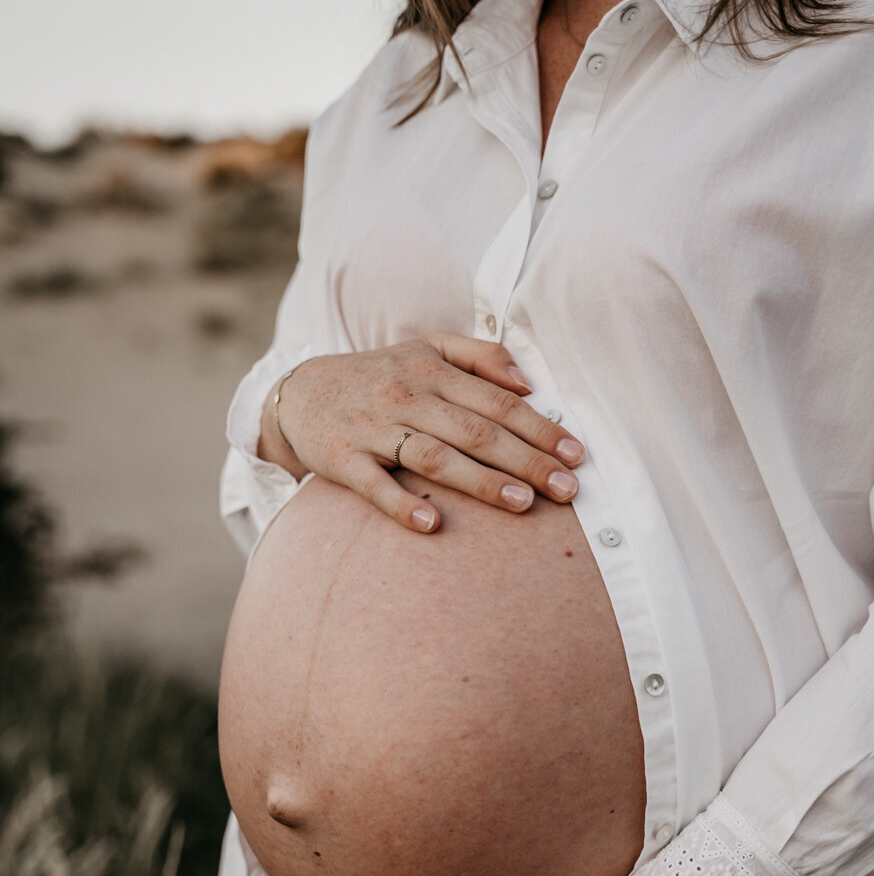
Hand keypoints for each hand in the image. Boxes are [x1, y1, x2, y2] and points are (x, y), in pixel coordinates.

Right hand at [259, 333, 584, 533]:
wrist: (297, 393)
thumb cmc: (378, 376)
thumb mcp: (427, 349)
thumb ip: (480, 356)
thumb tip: (530, 382)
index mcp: (433, 371)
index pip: (498, 402)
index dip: (540, 428)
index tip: (575, 455)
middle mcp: (407, 397)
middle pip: (476, 430)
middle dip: (526, 460)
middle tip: (566, 489)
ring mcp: (373, 429)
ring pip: (435, 456)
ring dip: (480, 481)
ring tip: (522, 504)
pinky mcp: (341, 460)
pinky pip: (375, 485)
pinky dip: (402, 505)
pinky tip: (432, 526)